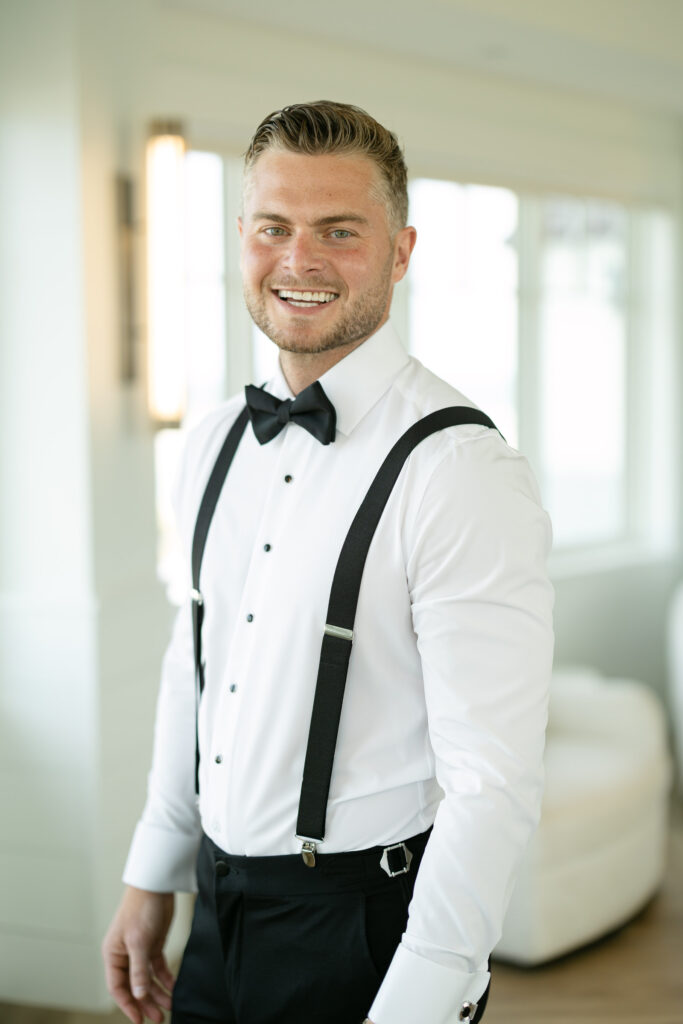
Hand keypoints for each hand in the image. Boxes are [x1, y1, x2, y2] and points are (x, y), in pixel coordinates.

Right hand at [102, 885, 174, 1023]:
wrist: (155, 885)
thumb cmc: (140, 909)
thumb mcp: (139, 942)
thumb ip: (138, 970)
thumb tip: (138, 996)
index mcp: (113, 954)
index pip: (118, 987)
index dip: (128, 1005)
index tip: (139, 1020)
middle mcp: (125, 955)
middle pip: (134, 986)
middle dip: (146, 1003)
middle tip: (158, 1019)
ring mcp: (140, 950)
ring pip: (147, 979)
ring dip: (157, 993)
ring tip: (169, 1008)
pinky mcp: (154, 944)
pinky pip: (158, 967)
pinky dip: (165, 978)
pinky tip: (173, 988)